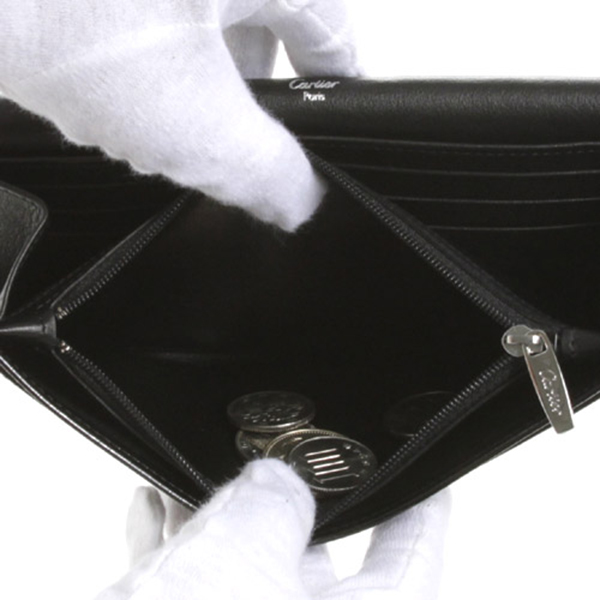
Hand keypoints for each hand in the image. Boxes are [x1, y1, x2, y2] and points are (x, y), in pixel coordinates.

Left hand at [0, 1, 360, 230]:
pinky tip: (125, 91)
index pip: (330, 31)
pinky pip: (152, 16)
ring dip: (195, 78)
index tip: (326, 135)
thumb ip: (266, 172)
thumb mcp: (197, 126)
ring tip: (171, 124)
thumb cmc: (79, 31)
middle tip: (236, 145)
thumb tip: (300, 204)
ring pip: (203, 23)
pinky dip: (148, 57)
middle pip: (263, 28)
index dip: (336, 92)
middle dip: (251, 94)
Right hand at [97, 459, 450, 599]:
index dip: (416, 512)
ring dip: (216, 523)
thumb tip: (276, 482)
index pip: (410, 566)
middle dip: (286, 504)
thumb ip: (270, 507)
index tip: (418, 480)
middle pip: (316, 567)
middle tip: (276, 459)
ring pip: (245, 579)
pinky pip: (197, 597)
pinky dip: (175, 555)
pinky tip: (149, 517)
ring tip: (190, 481)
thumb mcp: (234, 568)